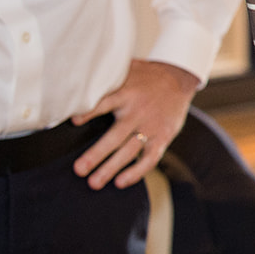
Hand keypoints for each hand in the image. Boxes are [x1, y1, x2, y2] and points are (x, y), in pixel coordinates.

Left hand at [72, 60, 198, 189]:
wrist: (179, 78)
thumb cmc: (144, 77)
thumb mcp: (127, 70)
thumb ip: (105, 76)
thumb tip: (75, 78)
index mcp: (127, 92)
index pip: (106, 102)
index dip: (91, 111)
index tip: (75, 121)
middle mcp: (138, 111)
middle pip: (116, 135)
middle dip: (97, 154)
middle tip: (79, 170)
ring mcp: (151, 126)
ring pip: (130, 150)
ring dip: (111, 168)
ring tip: (94, 183)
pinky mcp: (163, 136)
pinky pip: (150, 158)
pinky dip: (137, 172)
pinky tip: (121, 182)